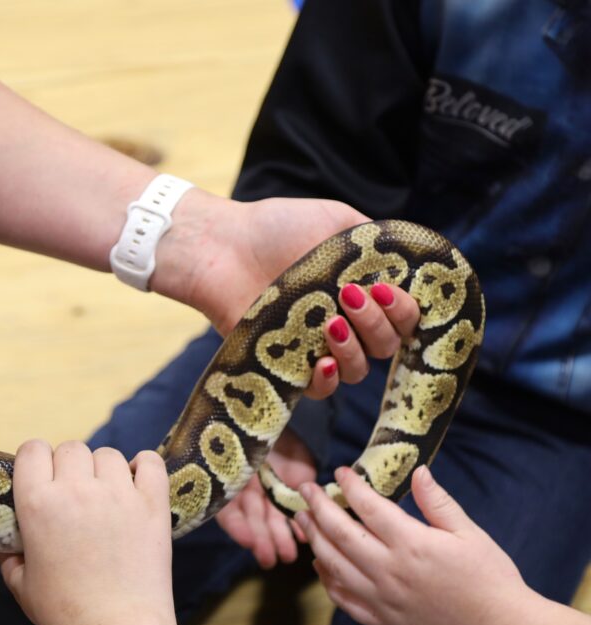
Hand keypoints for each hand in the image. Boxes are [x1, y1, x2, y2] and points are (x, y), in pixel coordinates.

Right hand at [0, 440, 173, 624]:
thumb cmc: (65, 612)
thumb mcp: (22, 586)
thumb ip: (9, 559)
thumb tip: (6, 545)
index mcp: (38, 503)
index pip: (32, 450)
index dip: (35, 460)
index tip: (41, 477)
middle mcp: (77, 489)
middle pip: (71, 448)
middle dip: (69, 466)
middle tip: (74, 493)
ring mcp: (119, 494)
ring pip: (108, 455)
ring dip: (103, 469)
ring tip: (105, 495)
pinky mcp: (153, 504)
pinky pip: (150, 463)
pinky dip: (144, 466)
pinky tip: (137, 481)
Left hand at [156, 194, 419, 398]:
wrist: (223, 246)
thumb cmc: (276, 228)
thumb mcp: (337, 222)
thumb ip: (377, 241)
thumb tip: (412, 262)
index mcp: (364, 292)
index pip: (405, 316)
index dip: (406, 310)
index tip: (388, 290)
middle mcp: (347, 323)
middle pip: (387, 346)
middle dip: (380, 324)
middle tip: (352, 296)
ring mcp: (317, 347)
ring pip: (358, 370)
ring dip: (355, 349)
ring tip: (332, 321)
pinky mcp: (286, 367)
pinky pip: (319, 391)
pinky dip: (327, 380)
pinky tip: (321, 362)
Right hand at [215, 431, 315, 567]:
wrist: (273, 404)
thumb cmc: (248, 423)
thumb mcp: (238, 440)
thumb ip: (231, 459)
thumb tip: (225, 478)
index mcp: (227, 479)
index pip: (227, 510)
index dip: (237, 526)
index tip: (247, 541)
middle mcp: (247, 488)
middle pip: (252, 518)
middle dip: (261, 538)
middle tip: (269, 558)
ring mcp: (269, 489)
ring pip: (271, 518)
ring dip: (278, 538)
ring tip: (287, 556)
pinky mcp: (292, 487)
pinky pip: (293, 508)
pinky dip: (299, 522)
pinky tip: (304, 535)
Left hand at [295, 466, 528, 624]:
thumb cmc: (491, 580)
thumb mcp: (470, 534)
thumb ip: (437, 502)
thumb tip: (417, 471)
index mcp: (412, 544)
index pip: (368, 507)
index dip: (350, 486)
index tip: (339, 472)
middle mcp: (389, 571)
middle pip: (339, 534)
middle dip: (318, 507)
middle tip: (306, 490)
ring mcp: (381, 599)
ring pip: (333, 565)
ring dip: (314, 539)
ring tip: (303, 520)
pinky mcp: (381, 621)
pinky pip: (342, 598)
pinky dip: (326, 579)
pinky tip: (321, 564)